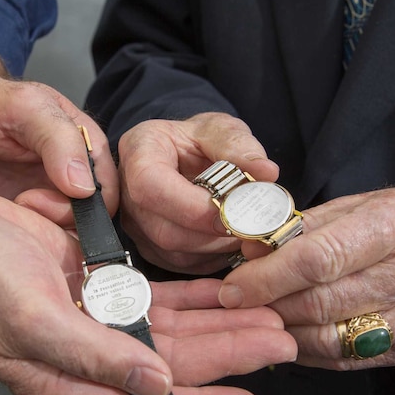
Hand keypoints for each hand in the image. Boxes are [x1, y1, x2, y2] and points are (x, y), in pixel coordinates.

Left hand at [0, 42, 117, 224]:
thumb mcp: (22, 107)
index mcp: (86, 146)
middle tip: (24, 202)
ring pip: (69, 234)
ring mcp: (51, 199)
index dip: (87, 204)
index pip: (109, 190)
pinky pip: (43, 240)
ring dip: (45, 231)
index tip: (42, 196)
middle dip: (63, 219)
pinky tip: (8, 222)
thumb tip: (85, 188)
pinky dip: (30, 238)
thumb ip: (59, 140)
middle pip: (92, 219)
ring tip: (14, 207)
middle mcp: (75, 176)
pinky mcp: (28, 217)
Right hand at [0, 180, 295, 394]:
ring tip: (266, 323)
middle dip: (225, 358)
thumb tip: (158, 391)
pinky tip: (220, 295)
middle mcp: (87, 356)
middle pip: (171, 366)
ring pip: (168, 332)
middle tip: (280, 345)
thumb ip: (94, 359)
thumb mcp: (30, 321)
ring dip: (216, 327)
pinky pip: (152, 298)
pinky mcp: (94, 284)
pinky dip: (187, 298)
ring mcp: (93, 319)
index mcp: (66, 380)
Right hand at [116, 112, 278, 273]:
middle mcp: (127, 194)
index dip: (191, 206)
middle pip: (165, 230)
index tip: (230, 208)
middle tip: (251, 224)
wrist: (184, 155)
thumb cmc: (197, 140)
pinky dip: (212, 257)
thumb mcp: (219, 129)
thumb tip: (267, 173)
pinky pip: (182, 265)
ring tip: (245, 228)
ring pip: (175, 253)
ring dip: (217, 247)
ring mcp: (136, 225)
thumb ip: (239, 146)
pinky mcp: (150, 248)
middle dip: (213, 233)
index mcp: (139, 154)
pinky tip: (228, 238)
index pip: (151, 187)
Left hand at [218, 188, 394, 369]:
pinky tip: (289, 334)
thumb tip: (246, 253)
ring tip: (259, 320)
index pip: (318, 259)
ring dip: (284, 332)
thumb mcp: (342, 208)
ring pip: (330, 338)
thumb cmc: (382, 220)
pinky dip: (307, 350)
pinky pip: (344, 358)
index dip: (268, 277)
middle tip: (237, 307)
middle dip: (269, 307)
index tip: (232, 288)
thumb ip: (293, 231)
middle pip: (321, 303)